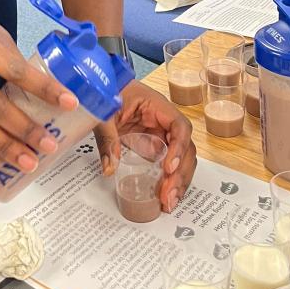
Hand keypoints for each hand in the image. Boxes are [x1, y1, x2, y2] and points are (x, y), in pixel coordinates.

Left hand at [93, 81, 195, 212]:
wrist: (104, 86)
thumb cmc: (109, 90)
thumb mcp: (104, 112)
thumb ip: (107, 137)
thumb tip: (110, 167)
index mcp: (157, 106)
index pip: (179, 126)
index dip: (179, 148)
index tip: (169, 167)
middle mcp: (165, 121)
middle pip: (185, 148)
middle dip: (181, 173)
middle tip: (168, 195)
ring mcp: (162, 134)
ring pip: (181, 159)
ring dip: (179, 181)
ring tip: (169, 202)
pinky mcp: (155, 145)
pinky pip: (168, 163)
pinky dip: (170, 180)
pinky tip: (166, 196)